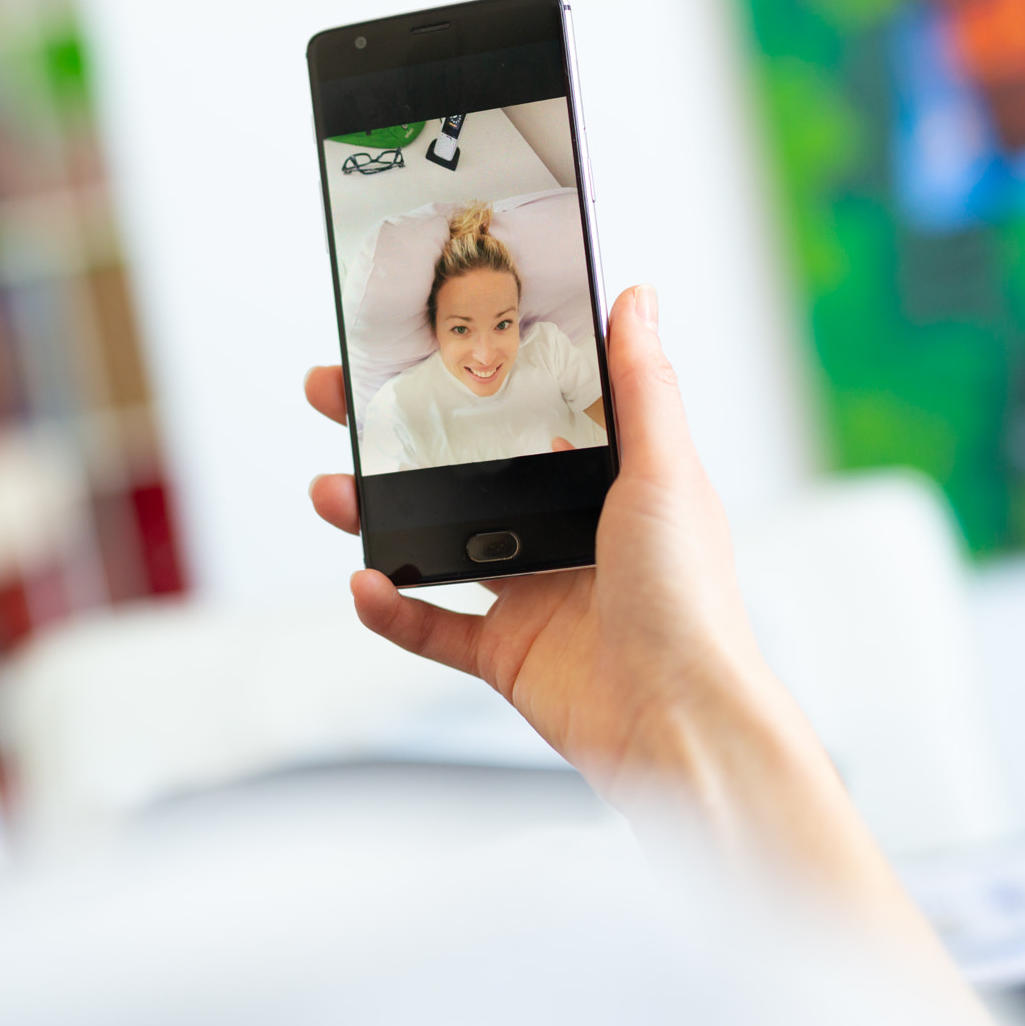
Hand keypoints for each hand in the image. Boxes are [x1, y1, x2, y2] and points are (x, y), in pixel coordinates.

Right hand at [307, 288, 934, 942]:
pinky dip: (391, 609)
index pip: (521, 412)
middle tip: (338, 400)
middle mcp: (564, 533)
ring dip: (376, 515)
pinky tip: (365, 584)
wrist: (682, 728)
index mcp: (604, 483)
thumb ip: (644, 385)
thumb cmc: (693, 602)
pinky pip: (430, 626)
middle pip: (460, 470)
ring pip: (433, 542)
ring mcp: (531, 595)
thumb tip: (638, 297)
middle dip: (393, 436)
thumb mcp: (668, 473)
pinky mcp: (505, 654)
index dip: (466, 378)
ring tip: (331, 492)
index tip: (416, 345)